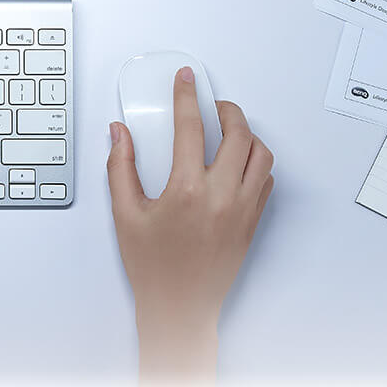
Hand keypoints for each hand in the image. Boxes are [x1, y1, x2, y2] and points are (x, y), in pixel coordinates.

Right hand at [106, 65, 272, 384]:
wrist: (180, 307)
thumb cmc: (152, 267)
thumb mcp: (125, 214)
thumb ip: (120, 167)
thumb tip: (119, 133)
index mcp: (187, 190)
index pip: (190, 127)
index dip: (187, 96)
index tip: (187, 79)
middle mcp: (221, 196)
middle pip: (238, 134)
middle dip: (226, 110)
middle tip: (213, 104)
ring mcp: (242, 209)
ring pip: (262, 155)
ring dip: (248, 135)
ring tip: (230, 130)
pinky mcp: (253, 222)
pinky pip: (266, 180)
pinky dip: (256, 162)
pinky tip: (238, 161)